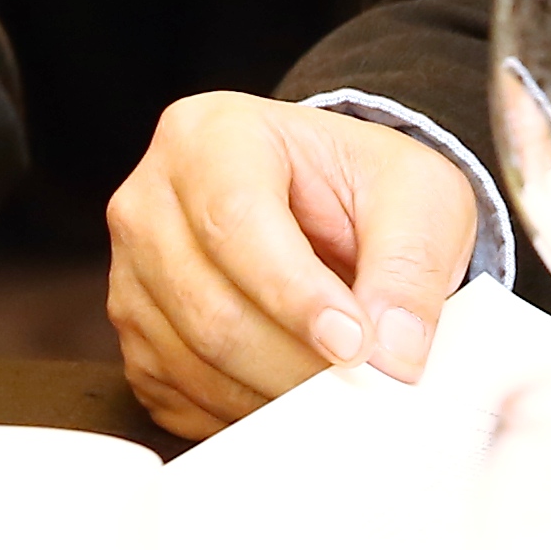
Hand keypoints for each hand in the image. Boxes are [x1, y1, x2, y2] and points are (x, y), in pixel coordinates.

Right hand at [103, 92, 482, 438]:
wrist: (330, 210)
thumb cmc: (362, 190)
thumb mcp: (419, 198)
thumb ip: (410, 267)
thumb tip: (392, 353)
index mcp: (210, 137)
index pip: (235, 221)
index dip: (295, 295)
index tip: (355, 344)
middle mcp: (150, 202)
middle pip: (208, 306)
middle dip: (295, 362)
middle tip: (363, 382)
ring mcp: (130, 274)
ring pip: (192, 363)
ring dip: (273, 395)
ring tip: (335, 387)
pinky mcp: (133, 338)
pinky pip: (177, 398)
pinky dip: (241, 412)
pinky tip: (288, 389)